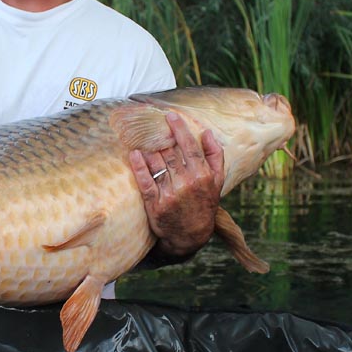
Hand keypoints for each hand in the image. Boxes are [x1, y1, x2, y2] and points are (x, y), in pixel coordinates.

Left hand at [128, 112, 223, 261]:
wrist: (191, 235)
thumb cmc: (204, 203)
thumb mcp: (217, 181)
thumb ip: (215, 156)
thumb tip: (207, 132)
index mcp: (202, 176)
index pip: (189, 147)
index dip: (179, 130)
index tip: (170, 116)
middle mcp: (186, 184)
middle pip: (171, 153)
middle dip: (160, 136)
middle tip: (151, 122)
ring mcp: (170, 194)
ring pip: (157, 164)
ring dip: (149, 147)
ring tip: (142, 134)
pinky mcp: (155, 204)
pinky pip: (146, 181)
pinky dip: (139, 167)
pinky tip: (134, 153)